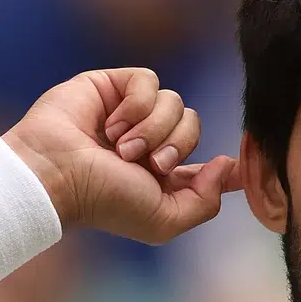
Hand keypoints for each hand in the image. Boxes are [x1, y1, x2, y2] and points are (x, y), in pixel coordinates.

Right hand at [3, 68, 243, 244]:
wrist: (56, 174)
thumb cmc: (103, 201)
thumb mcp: (163, 220)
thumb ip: (204, 202)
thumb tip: (223, 167)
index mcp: (163, 177)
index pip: (207, 165)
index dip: (228, 164)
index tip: (244, 164)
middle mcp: (150, 143)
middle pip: (194, 126)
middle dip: (176, 146)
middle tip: (147, 163)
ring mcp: (132, 113)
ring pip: (175, 103)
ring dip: (152, 129)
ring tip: (121, 147)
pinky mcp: (114, 86)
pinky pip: (149, 81)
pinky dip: (136, 104)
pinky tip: (111, 124)